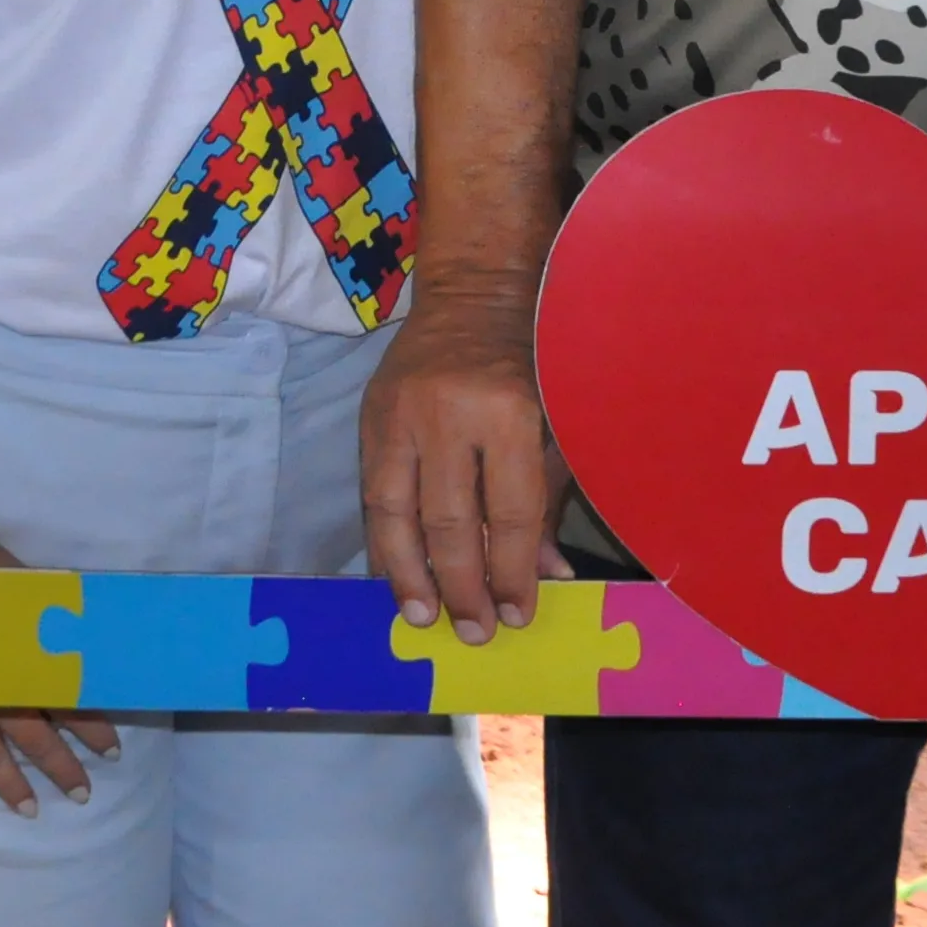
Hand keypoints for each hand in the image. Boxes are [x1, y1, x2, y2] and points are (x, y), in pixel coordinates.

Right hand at [0, 522, 120, 812]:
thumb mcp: (32, 595)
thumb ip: (55, 627)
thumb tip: (90, 639)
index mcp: (24, 668)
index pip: (67, 707)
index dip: (92, 730)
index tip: (113, 753)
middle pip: (33, 740)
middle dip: (60, 768)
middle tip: (82, 796)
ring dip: (11, 784)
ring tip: (30, 811)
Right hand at [360, 278, 571, 645]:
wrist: (474, 295)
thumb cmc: (531, 362)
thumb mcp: (555, 426)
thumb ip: (546, 503)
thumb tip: (547, 578)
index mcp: (507, 411)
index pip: (508, 513)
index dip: (512, 572)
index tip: (516, 615)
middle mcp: (447, 413)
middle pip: (448, 522)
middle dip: (461, 587)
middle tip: (473, 631)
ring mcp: (400, 414)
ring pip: (394, 512)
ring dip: (408, 574)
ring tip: (422, 617)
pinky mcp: (371, 417)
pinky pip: (371, 493)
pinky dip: (382, 541)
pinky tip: (393, 577)